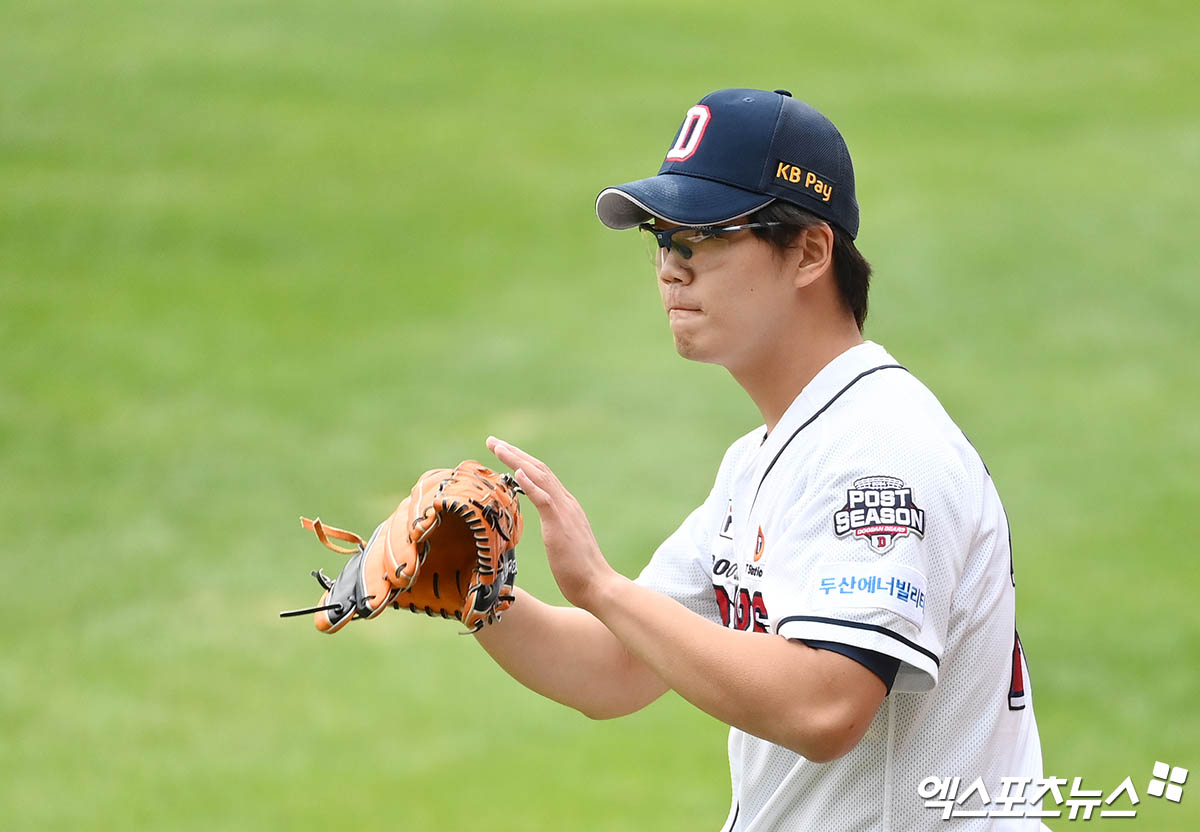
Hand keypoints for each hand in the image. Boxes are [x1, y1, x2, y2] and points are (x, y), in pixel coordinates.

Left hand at [486, 437, 617, 610]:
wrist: (598, 585)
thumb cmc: (579, 572)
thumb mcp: (563, 543)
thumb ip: (556, 529)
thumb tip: (550, 528)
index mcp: (566, 507)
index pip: (542, 476)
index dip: (522, 462)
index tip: (503, 452)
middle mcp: (567, 503)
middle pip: (538, 469)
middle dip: (514, 453)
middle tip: (492, 441)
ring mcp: (565, 512)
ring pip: (539, 477)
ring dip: (517, 460)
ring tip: (497, 447)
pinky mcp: (561, 524)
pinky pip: (544, 499)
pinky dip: (530, 483)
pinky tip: (517, 472)